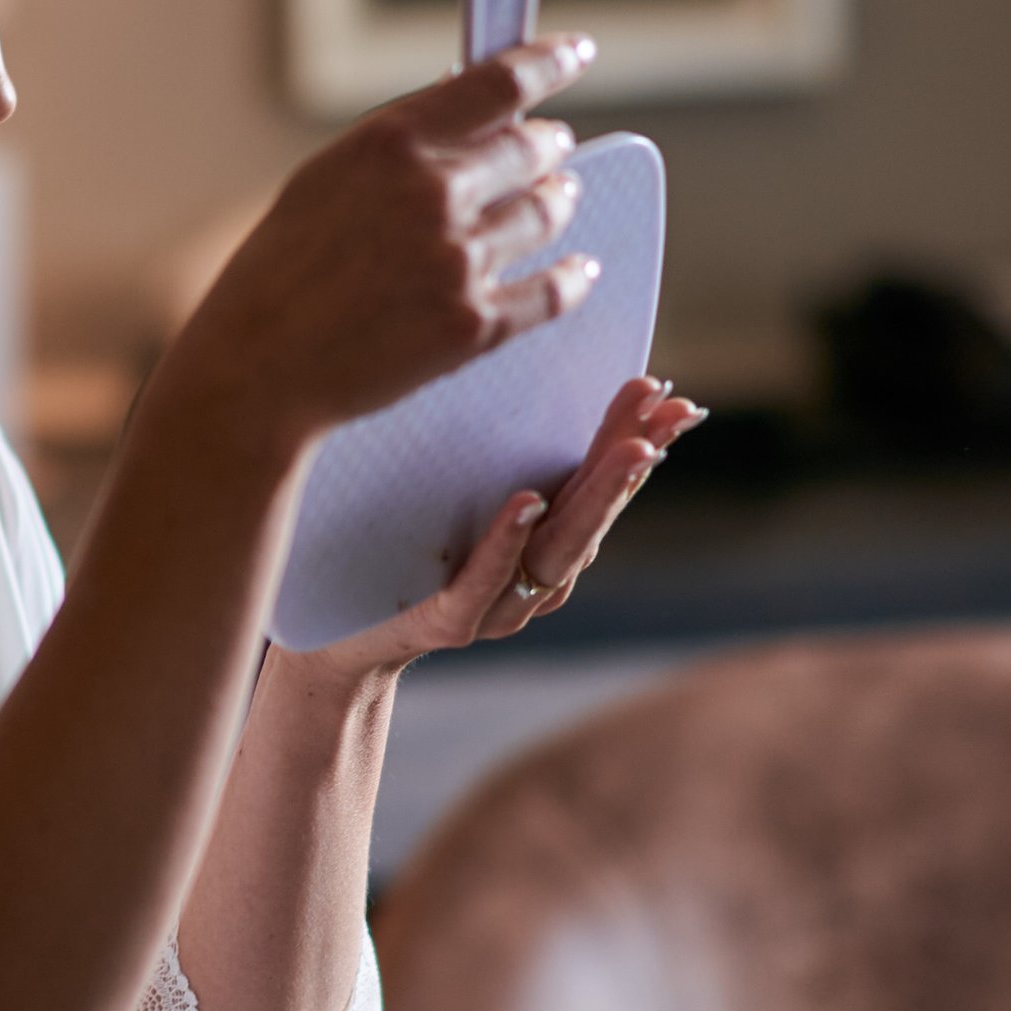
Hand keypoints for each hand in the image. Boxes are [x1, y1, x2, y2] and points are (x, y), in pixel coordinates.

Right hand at [161, 39, 603, 463]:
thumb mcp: (323, 180)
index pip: (499, 83)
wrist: (257, 371)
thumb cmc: (277, 273)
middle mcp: (433, 193)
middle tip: (552, 147)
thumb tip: (461, 94)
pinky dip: (573, 277)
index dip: (549, 61)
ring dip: (556, 201)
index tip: (576, 51)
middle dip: (548, 145)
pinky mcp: (473, 325)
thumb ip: (396, 141)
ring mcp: (457, 261)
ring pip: (547, 213)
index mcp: (390, 144)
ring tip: (556, 198)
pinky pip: (552, 291)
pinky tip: (579, 268)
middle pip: (533, 148)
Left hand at [296, 376, 702, 679]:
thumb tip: (538, 372)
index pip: (602, 484)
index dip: (640, 440)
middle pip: (594, 513)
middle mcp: (535, 579)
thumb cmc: (402, 557)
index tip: (670, 395)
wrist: (339, 638)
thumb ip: (509, 459)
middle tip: (669, 412)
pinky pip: (484, 580)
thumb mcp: (459, 500)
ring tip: (628, 451)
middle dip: (634, 459)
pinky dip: (508, 540)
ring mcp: (498, 605)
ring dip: (597, 497)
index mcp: (547, 545)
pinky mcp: (449, 622)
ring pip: (557, 548)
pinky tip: (527, 501)